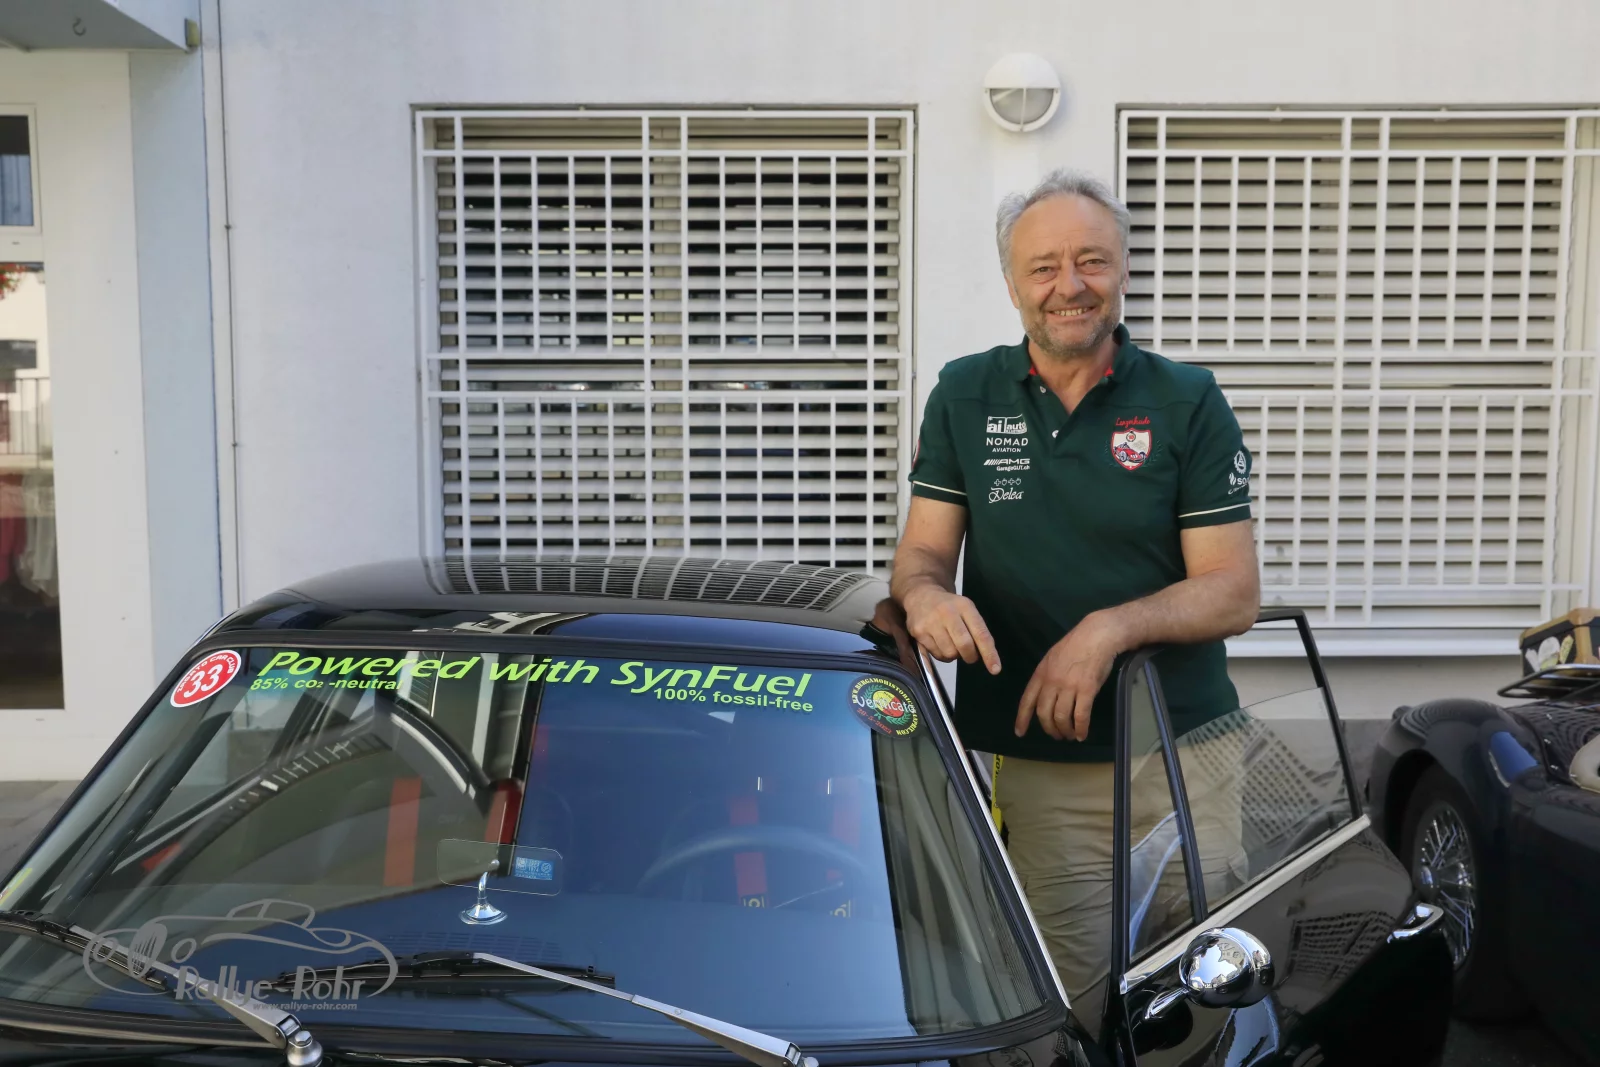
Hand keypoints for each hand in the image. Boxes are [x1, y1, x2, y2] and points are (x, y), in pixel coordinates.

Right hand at [901, 586, 1000, 673]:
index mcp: (964, 606)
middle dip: (970, 656)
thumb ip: (976, 630)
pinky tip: (940, 643)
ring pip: (949, 653)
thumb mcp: (966, 610)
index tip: (995, 669)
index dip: (989, 653)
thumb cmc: (949, 607)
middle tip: (969, 655)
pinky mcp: (919, 632)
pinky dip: (942, 655)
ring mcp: (931, 623)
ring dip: (954, 655)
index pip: (980, 633)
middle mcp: (947, 613)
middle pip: (964, 645)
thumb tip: (987, 657)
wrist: (921, 595)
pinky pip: (936, 655)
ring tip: (951, 644)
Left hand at [1015, 612, 1125, 740]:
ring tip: (1070, 736)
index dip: (1022, 719)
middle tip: (1056, 736)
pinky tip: (1082, 735)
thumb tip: (1045, 695)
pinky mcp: (1087, 690)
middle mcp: (1051, 682)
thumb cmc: (1075, 646)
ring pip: (1061, 717)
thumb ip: (1046, 677)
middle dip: (1049, 729)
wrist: (1096, 636)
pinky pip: (1080, 715)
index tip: (1020, 732)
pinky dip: (1081, 728)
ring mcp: (1069, 687)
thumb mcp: (1051, 659)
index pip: (1027, 701)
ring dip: (1065, 731)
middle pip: (1044, 714)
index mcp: (1040, 674)